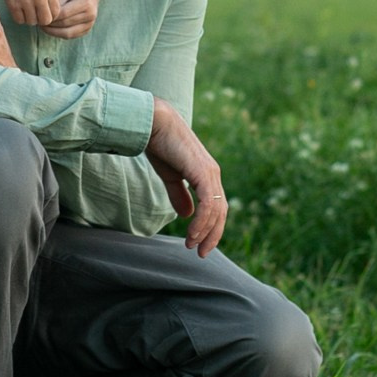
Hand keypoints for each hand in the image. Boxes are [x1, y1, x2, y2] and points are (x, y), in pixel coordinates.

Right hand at [0, 0, 61, 26]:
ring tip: (25, 10)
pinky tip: (17, 9)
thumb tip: (48, 3)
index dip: (51, 14)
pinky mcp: (12, 4)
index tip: (45, 11)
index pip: (56, 12)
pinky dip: (19, 17)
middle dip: (41, 19)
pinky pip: (19, 20)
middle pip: (45, 20)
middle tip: (35, 13)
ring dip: (29, 18)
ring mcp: (25, 2)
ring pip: (31, 22)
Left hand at [41, 0, 103, 39]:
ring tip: (43, 27)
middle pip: (65, 24)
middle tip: (38, 22)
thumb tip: (46, 14)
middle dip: (50, 25)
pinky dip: (60, 34)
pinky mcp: (87, 29)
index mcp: (85, 3)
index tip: (40, 15)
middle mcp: (90, 15)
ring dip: (53, 32)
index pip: (64, 14)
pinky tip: (52, 29)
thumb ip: (58, 1)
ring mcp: (90, 24)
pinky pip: (71, 36)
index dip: (51, 16)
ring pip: (68, 34)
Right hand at [145, 97, 226, 257]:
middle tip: (201, 253)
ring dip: (206, 231)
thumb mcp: (170, 176)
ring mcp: (210, 172)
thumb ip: (179, 194)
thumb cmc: (160, 145)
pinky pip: (208, 203)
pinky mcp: (202, 173)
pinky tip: (192, 233)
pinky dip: (202, 221)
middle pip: (221, 211)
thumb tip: (186, 215)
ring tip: (193, 245)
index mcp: (207, 174)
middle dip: (213, 234)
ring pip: (216, 210)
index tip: (198, 244)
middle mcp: (213, 174)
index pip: (216, 206)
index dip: (210, 227)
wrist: (154, 123)